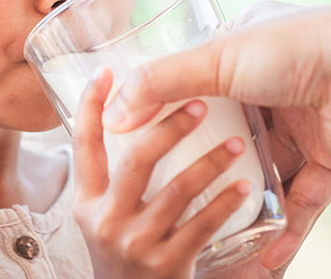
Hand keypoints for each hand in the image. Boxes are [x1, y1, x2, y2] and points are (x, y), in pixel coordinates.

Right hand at [72, 67, 253, 278]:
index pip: (84, 143)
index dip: (92, 105)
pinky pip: (203, 225)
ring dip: (210, 162)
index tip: (105, 71)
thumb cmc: (132, 254)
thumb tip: (131, 108)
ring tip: (237, 143)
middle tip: (200, 104)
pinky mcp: (168, 266)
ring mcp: (136, 244)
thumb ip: (124, 173)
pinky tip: (245, 186)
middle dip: (170, 126)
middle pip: (137, 159)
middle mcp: (106, 220)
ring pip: (177, 190)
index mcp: (89, 201)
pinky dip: (227, 203)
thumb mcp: (115, 214)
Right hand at [101, 3, 330, 268]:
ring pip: (265, 173)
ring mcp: (304, 129)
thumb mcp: (213, 56)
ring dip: (241, 202)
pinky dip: (281, 232)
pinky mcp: (328, 164)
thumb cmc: (290, 50)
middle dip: (206, 162)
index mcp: (251, 52)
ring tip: (204, 232)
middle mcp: (277, 89)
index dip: (178, 108)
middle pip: (232, 133)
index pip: (204, 81)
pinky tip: (258, 258)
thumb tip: (111, 116)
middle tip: (167, 192)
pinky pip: (300, 205)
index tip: (146, 138)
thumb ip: (159, 83)